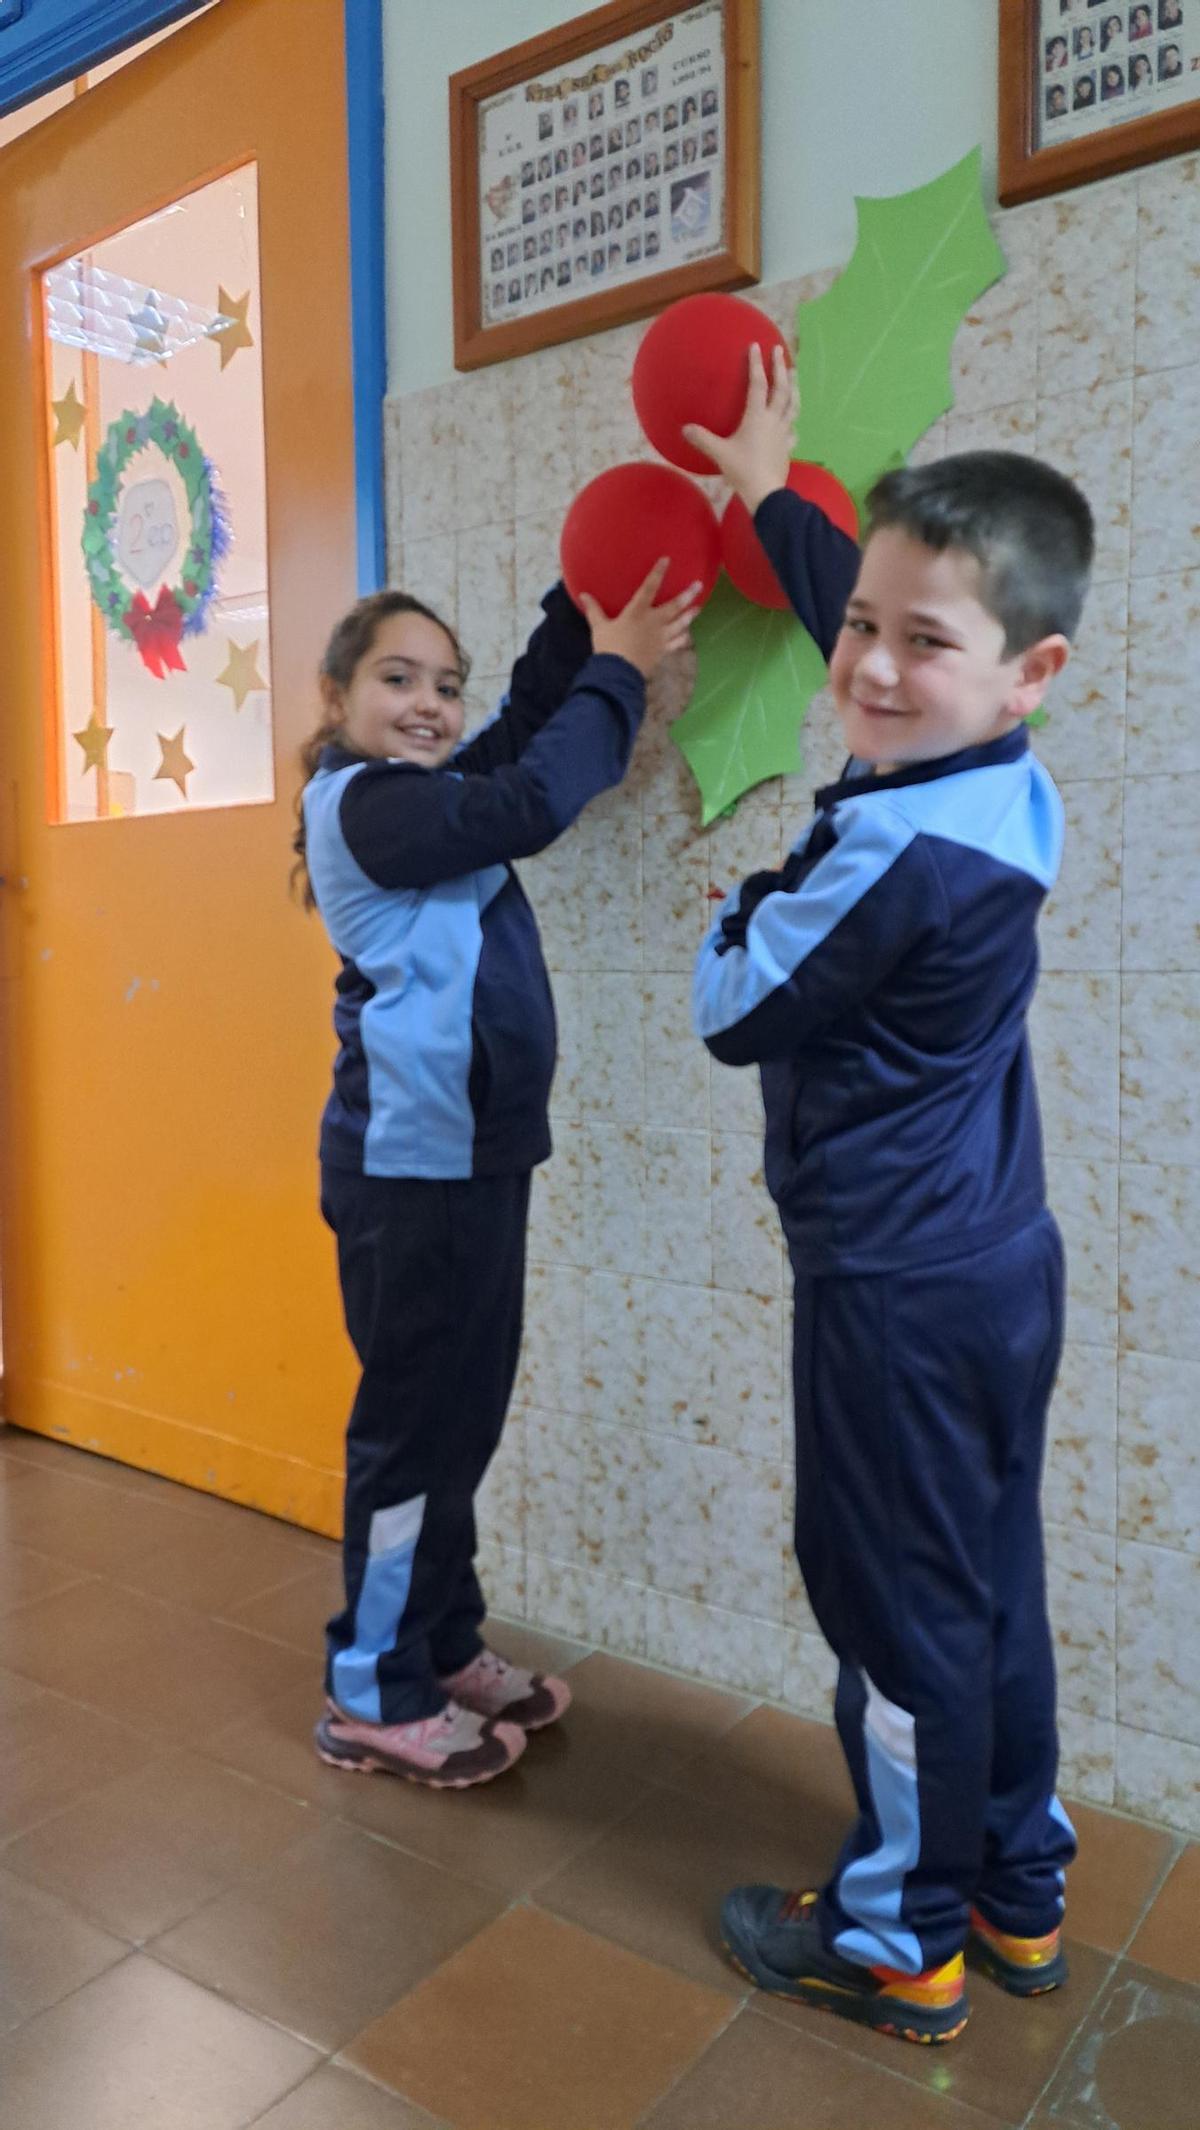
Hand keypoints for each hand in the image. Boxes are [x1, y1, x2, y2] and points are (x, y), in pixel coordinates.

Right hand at [577, 559, 702, 677]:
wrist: (619, 672)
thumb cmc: (608, 647)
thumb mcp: (598, 626)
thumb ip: (594, 609)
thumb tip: (583, 594)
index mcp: (637, 612)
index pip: (649, 587)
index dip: (658, 572)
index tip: (667, 560)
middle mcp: (653, 622)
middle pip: (674, 606)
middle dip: (688, 595)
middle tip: (699, 585)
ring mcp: (661, 637)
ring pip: (680, 624)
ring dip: (690, 615)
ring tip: (698, 608)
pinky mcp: (663, 651)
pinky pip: (676, 643)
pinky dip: (683, 638)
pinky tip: (687, 634)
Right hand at [682, 343, 794, 513]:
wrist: (766, 493)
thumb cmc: (742, 470)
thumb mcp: (719, 453)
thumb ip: (702, 439)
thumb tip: (684, 429)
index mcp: (757, 417)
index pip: (758, 384)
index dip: (756, 364)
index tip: (756, 346)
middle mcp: (773, 420)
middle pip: (781, 388)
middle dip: (780, 367)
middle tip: (779, 350)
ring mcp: (783, 433)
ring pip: (792, 405)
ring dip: (794, 387)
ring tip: (794, 373)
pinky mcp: (788, 447)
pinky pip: (793, 430)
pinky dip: (793, 422)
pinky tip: (793, 423)